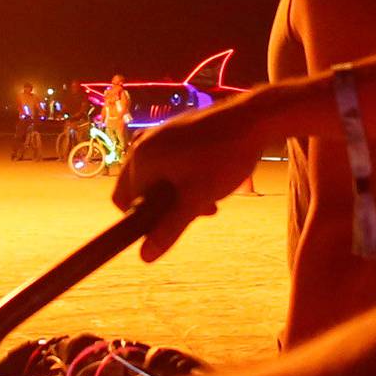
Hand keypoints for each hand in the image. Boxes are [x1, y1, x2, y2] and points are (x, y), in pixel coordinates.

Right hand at [113, 90, 274, 256]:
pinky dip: (182, 176)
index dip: (145, 219)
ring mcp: (159, 134)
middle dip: (165, 206)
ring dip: (177, 194)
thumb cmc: (222, 158)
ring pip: (157, 177)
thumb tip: (145, 257)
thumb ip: (169, 228)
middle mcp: (143, 143)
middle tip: (198, 210)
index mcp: (141, 159)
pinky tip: (209, 179)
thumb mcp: (196, 198)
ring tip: (209, 199)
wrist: (252, 119)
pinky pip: (168, 161)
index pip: (124, 202)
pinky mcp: (175, 130)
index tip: (174, 222)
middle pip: (140, 189)